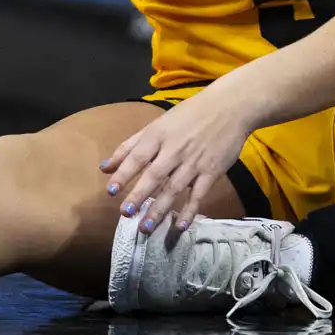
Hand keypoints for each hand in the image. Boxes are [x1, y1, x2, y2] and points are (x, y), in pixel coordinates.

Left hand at [101, 86, 252, 233]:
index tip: (111, 190)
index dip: (124, 173)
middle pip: (154, 175)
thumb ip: (130, 146)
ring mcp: (194, 162)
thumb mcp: (157, 125)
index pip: (138, 156)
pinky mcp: (211, 171)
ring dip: (160, 209)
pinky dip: (189, 210)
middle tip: (125, 213)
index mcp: (159, 135)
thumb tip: (104, 167)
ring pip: (174, 188)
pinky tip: (180, 225)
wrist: (230, 107)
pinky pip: (198, 194)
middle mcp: (175, 149)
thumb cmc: (189, 115)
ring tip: (145, 227)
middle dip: (139, 195)